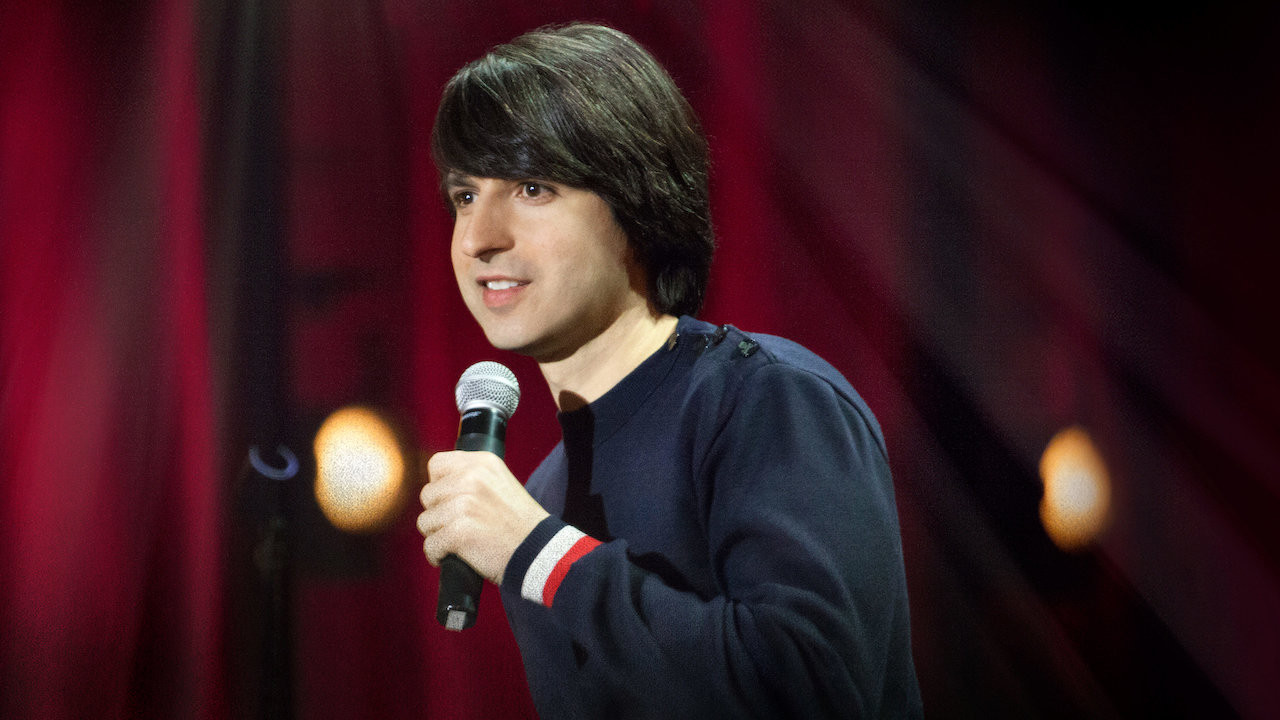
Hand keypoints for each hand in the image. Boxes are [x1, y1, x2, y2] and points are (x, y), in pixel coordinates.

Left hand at [417, 450, 549, 583]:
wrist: (537, 551)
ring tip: (461, 541)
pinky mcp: (458, 531)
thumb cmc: (518, 523)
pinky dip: (438, 555)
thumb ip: (471, 478)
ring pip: (425, 522)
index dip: (439, 485)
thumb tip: (437, 485)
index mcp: (482, 462)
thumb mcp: (500, 483)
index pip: (437, 464)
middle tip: (460, 525)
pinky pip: (430, 545)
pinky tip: (455, 556)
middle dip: (438, 513)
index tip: (451, 500)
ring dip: (438, 535)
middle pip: (427, 495)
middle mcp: (471, 478)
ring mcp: (463, 504)